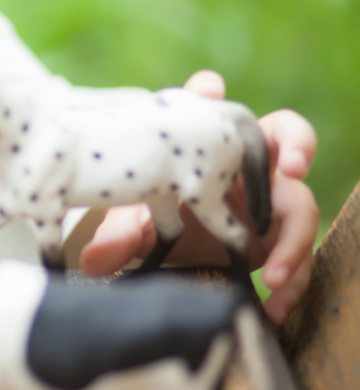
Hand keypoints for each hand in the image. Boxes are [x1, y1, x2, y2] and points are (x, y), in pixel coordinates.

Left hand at [79, 70, 319, 325]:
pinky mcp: (283, 233)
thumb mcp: (139, 225)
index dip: (207, 92)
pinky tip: (275, 302)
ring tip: (274, 270)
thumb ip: (119, 236)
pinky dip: (291, 276)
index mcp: (208, 143)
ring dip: (292, 236)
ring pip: (299, 202)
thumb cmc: (164, 218)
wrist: (187, 253)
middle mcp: (246, 162)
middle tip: (291, 164)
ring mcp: (272, 196)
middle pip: (285, 133)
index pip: (210, 103)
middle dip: (295, 143)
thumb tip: (90, 262)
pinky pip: (299, 250)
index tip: (205, 87)